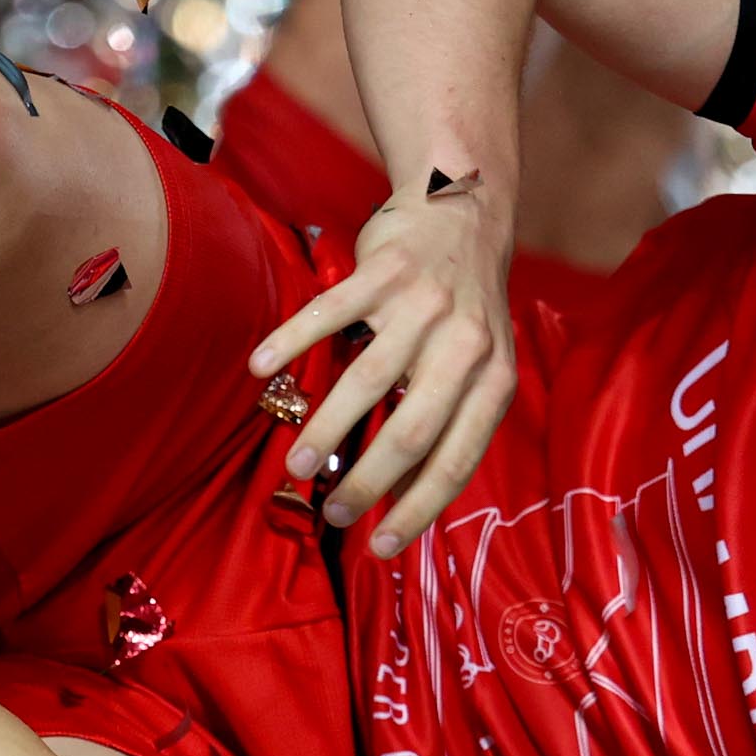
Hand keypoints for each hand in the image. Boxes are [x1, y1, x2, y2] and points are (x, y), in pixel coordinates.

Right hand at [246, 177, 516, 558]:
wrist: (465, 208)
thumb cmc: (464, 310)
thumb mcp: (481, 367)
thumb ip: (450, 422)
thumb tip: (401, 499)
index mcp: (495, 380)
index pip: (457, 459)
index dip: (418, 508)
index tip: (380, 546)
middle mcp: (466, 345)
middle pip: (412, 430)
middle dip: (367, 481)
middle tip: (331, 513)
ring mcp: (424, 305)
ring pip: (367, 380)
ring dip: (325, 429)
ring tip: (295, 465)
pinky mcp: (385, 271)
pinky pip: (329, 314)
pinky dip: (290, 343)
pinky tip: (261, 371)